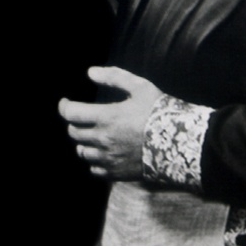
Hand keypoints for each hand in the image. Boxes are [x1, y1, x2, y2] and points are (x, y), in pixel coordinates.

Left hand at [59, 65, 164, 179]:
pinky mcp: (117, 173)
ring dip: (84, 142)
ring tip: (94, 135)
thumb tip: (90, 72)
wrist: (181, 144)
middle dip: (75, 123)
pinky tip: (104, 153)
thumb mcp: (140, 87)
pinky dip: (94, 161)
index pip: (70, 114)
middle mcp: (103, 140)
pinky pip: (94, 169)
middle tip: (84, 117)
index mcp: (106, 118)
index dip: (64, 106)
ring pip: (82, 152)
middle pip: (74, 133)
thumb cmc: (160, 112)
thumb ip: (114, 77)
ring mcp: (109, 158)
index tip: (65, 102)